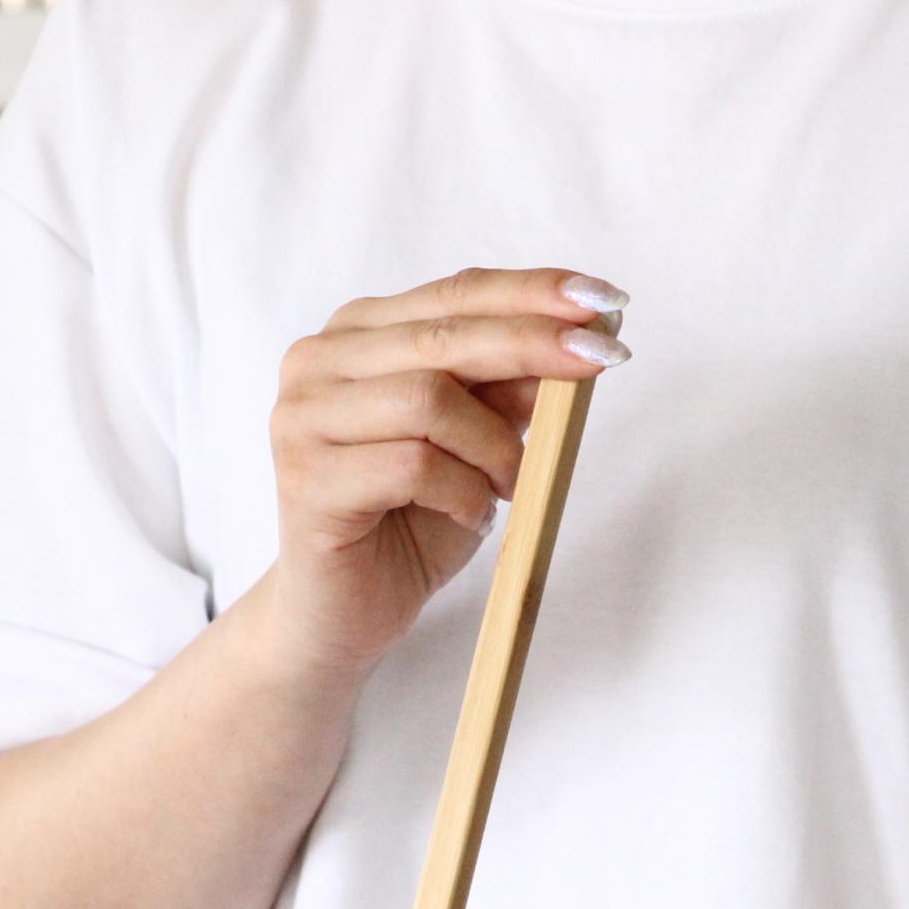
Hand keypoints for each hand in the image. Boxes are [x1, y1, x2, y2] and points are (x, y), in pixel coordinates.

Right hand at [264, 264, 631, 677]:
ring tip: (508, 489)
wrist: (343, 616)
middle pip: (444, 334)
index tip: (605, 298)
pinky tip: (473, 518)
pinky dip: (464, 494)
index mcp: (357, 336)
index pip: (455, 293)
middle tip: (603, 359)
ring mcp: (303, 419)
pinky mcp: (309, 479)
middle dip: (534, 344)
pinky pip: (413, 466)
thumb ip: (509, 391)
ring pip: (429, 400)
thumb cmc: (409, 526)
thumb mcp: (477, 448)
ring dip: (494, 446)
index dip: (532, 293)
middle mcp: (318, 363)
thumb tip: (580, 335)